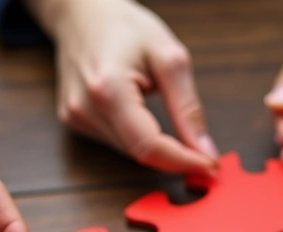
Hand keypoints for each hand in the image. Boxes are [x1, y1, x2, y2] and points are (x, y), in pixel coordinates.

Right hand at [33, 0, 217, 174]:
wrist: (83, 13)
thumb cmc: (125, 27)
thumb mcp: (169, 58)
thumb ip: (188, 107)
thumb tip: (205, 148)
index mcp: (108, 89)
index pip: (149, 145)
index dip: (182, 161)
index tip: (209, 165)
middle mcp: (85, 108)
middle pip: (139, 152)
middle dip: (174, 158)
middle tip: (204, 154)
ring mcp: (75, 117)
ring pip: (128, 152)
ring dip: (157, 149)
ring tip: (173, 128)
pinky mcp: (73, 121)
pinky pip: (115, 142)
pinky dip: (138, 139)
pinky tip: (144, 119)